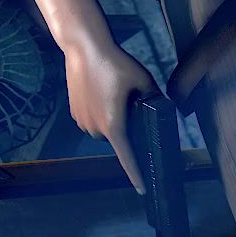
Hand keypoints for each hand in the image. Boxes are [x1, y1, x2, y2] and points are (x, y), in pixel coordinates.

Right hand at [63, 37, 160, 194]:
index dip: (135, 174)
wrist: (84, 48)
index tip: (142, 189)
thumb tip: (161, 109)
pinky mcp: (74, 112)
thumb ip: (153, 100)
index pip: (127, 157)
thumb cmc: (116, 63)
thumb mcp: (144, 81)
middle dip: (125, 129)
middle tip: (131, 105)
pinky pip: (91, 120)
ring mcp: (82, 121)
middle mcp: (95, 128)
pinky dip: (99, 113)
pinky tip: (103, 93)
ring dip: (111, 120)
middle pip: (117, 139)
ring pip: (103, 129)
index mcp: (114, 125)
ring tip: (114, 94)